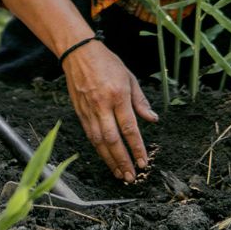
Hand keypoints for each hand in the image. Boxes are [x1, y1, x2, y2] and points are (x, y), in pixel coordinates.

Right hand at [61, 42, 157, 181]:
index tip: (143, 162)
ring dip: (110, 160)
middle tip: (131, 176)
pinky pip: (90, 135)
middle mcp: (102, 105)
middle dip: (123, 160)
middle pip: (113, 140)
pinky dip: (98, 149)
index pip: (129, 128)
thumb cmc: (106, 62)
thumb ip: (140, 101)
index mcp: (118, 95)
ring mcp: (89, 109)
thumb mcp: (129, 77)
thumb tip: (152, 119)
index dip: (137, 147)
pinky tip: (106, 158)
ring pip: (99, 141)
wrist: (78, 53)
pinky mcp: (79, 112)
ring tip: (120, 174)